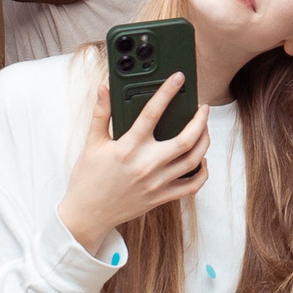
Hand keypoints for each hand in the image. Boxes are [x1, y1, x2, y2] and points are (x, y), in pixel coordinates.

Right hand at [55, 79, 208, 252]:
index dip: (167, 92)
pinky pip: (191, 186)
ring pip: (193, 160)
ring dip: (204, 141)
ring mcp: (157, 183)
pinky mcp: (161, 197)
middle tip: (203, 108)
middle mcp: (146, 165)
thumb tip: (104, 88)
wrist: (88, 214)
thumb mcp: (92, 143)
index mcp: (128, 148)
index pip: (152, 113)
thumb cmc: (89, 178)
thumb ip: (101, 114)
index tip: (178, 78)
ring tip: (204, 128)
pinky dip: (202, 172)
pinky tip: (201, 159)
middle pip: (185, 139)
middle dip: (200, 120)